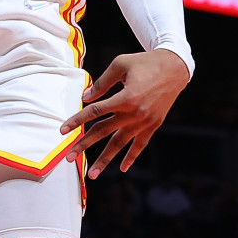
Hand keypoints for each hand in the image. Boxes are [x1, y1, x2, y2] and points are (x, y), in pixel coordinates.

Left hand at [60, 49, 189, 178]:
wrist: (174, 69)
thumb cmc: (144, 63)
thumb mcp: (120, 65)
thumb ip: (102, 82)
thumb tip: (86, 97)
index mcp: (125, 97)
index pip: (95, 112)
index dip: (77, 120)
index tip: (63, 130)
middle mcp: (134, 113)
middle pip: (104, 131)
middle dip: (85, 145)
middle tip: (69, 157)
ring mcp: (144, 122)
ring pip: (120, 144)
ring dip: (105, 159)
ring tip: (92, 174)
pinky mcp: (153, 125)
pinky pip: (140, 145)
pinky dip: (131, 157)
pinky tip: (122, 168)